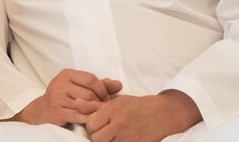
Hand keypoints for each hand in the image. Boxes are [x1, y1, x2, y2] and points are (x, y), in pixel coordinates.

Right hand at [14, 69, 121, 127]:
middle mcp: (60, 84)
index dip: (102, 89)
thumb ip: (98, 85)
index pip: (91, 78)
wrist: (42, 111)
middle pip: (89, 93)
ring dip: (94, 111)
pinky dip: (87, 119)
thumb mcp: (77, 86)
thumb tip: (118, 84)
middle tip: (103, 109)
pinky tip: (89, 120)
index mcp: (66, 74)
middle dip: (100, 102)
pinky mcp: (58, 112)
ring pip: (85, 105)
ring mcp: (58, 98)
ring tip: (97, 114)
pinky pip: (78, 116)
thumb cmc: (63, 97)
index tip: (106, 98)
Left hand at [85, 90, 201, 141]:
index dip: (92, 126)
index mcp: (112, 110)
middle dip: (98, 136)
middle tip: (105, 133)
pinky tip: (121, 139)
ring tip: (113, 137)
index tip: (98, 125)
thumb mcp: (116, 102)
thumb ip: (95, 105)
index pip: (91, 124)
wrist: (162, 114)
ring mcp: (127, 136)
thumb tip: (76, 103)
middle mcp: (119, 124)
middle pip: (96, 137)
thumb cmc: (137, 106)